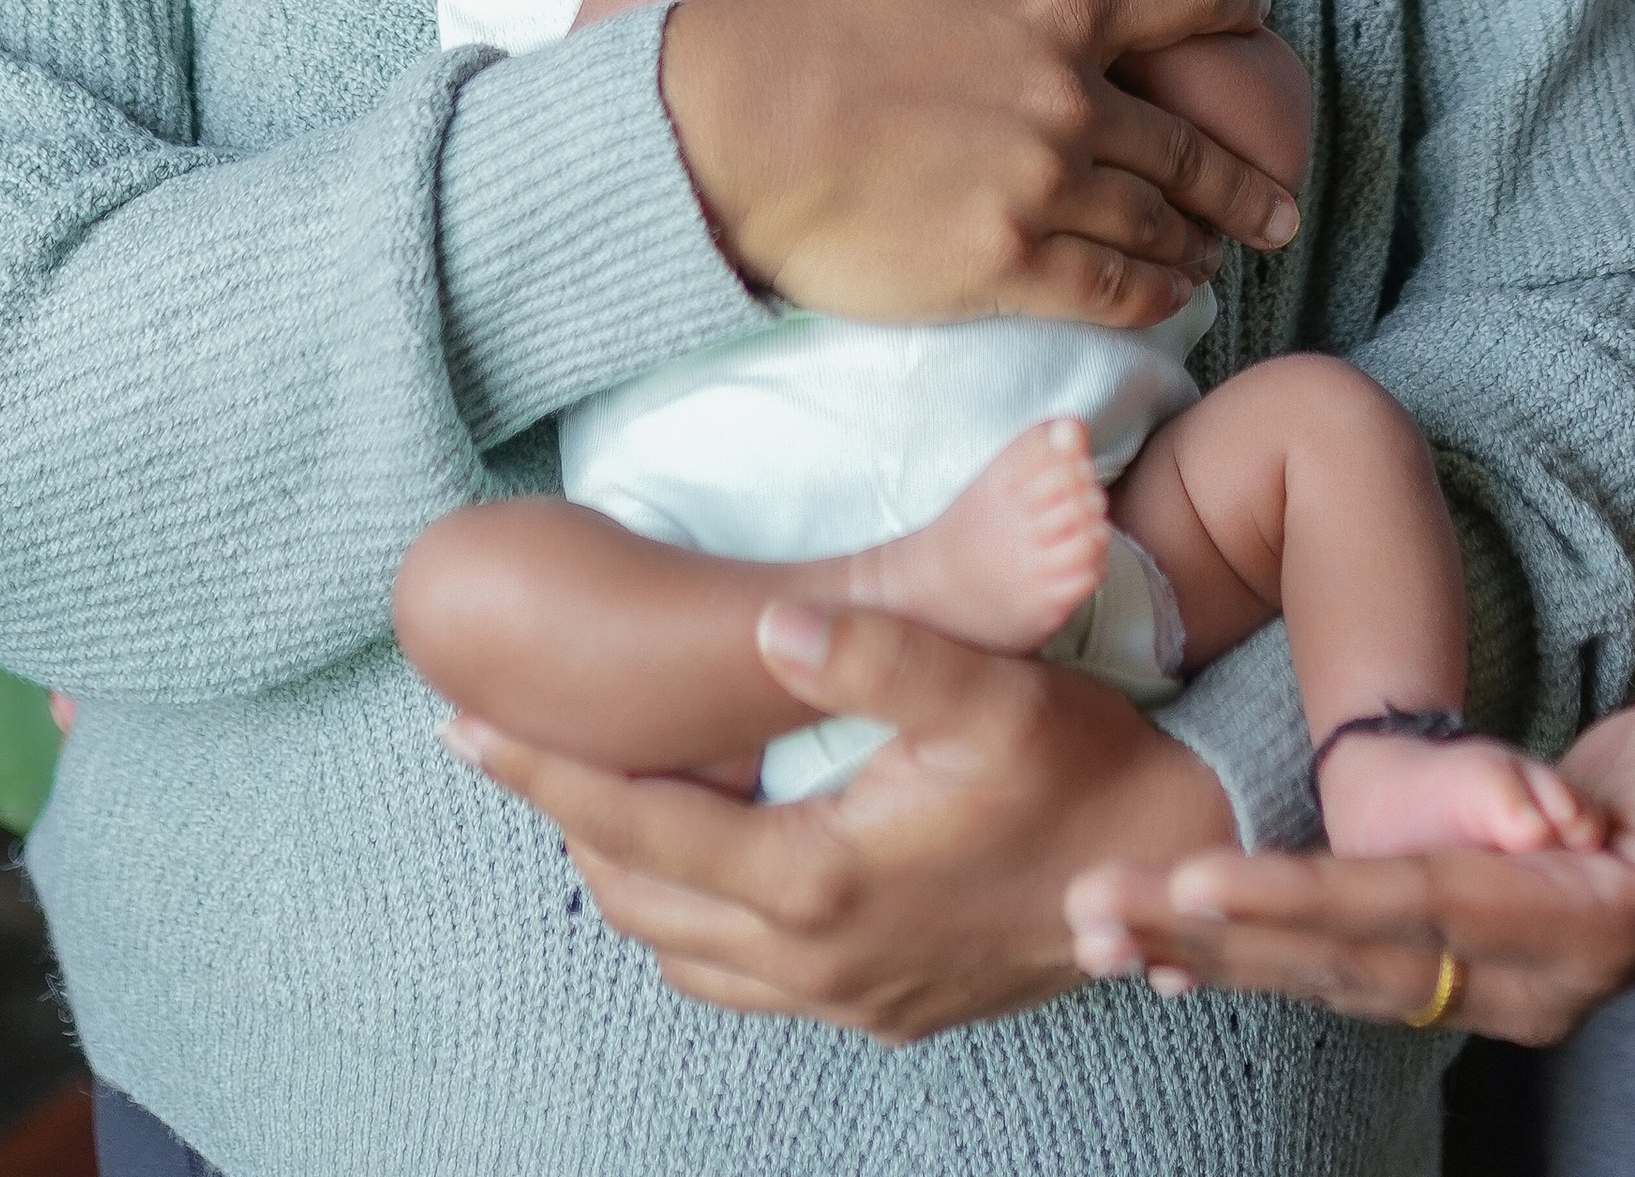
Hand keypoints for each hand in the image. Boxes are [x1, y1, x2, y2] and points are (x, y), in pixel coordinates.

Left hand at [442, 600, 1235, 1042]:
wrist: (1174, 873)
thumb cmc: (1080, 765)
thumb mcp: (985, 687)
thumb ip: (873, 651)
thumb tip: (763, 624)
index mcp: (814, 877)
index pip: (634, 827)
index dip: (541, 772)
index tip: (459, 725)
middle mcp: (811, 959)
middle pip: (635, 897)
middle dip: (562, 819)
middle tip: (500, 746)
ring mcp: (844, 998)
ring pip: (680, 951)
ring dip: (623, 876)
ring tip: (587, 797)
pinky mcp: (881, 1009)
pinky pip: (741, 978)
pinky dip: (691, 920)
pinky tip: (705, 863)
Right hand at [659, 0, 1297, 329]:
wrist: (732, 128)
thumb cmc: (802, 37)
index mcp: (1050, 2)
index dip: (1232, 4)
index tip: (1259, 15)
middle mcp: (1069, 90)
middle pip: (1186, 139)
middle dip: (1242, 177)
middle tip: (1278, 204)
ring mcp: (1046, 180)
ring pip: (1160, 219)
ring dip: (1199, 241)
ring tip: (1219, 258)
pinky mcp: (1011, 262)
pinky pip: (1116, 286)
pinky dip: (1157, 293)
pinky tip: (1173, 299)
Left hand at [1064, 659, 1634, 1036]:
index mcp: (1581, 939)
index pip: (1422, 923)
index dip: (1311, 908)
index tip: (1204, 886)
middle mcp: (1518, 973)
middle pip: (1343, 957)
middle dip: (1214, 936)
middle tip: (1093, 908)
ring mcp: (1483, 964)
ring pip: (1319, 962)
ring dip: (1202, 942)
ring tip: (1087, 922)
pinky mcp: (1453, 934)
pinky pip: (1331, 946)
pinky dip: (1237, 935)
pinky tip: (1151, 927)